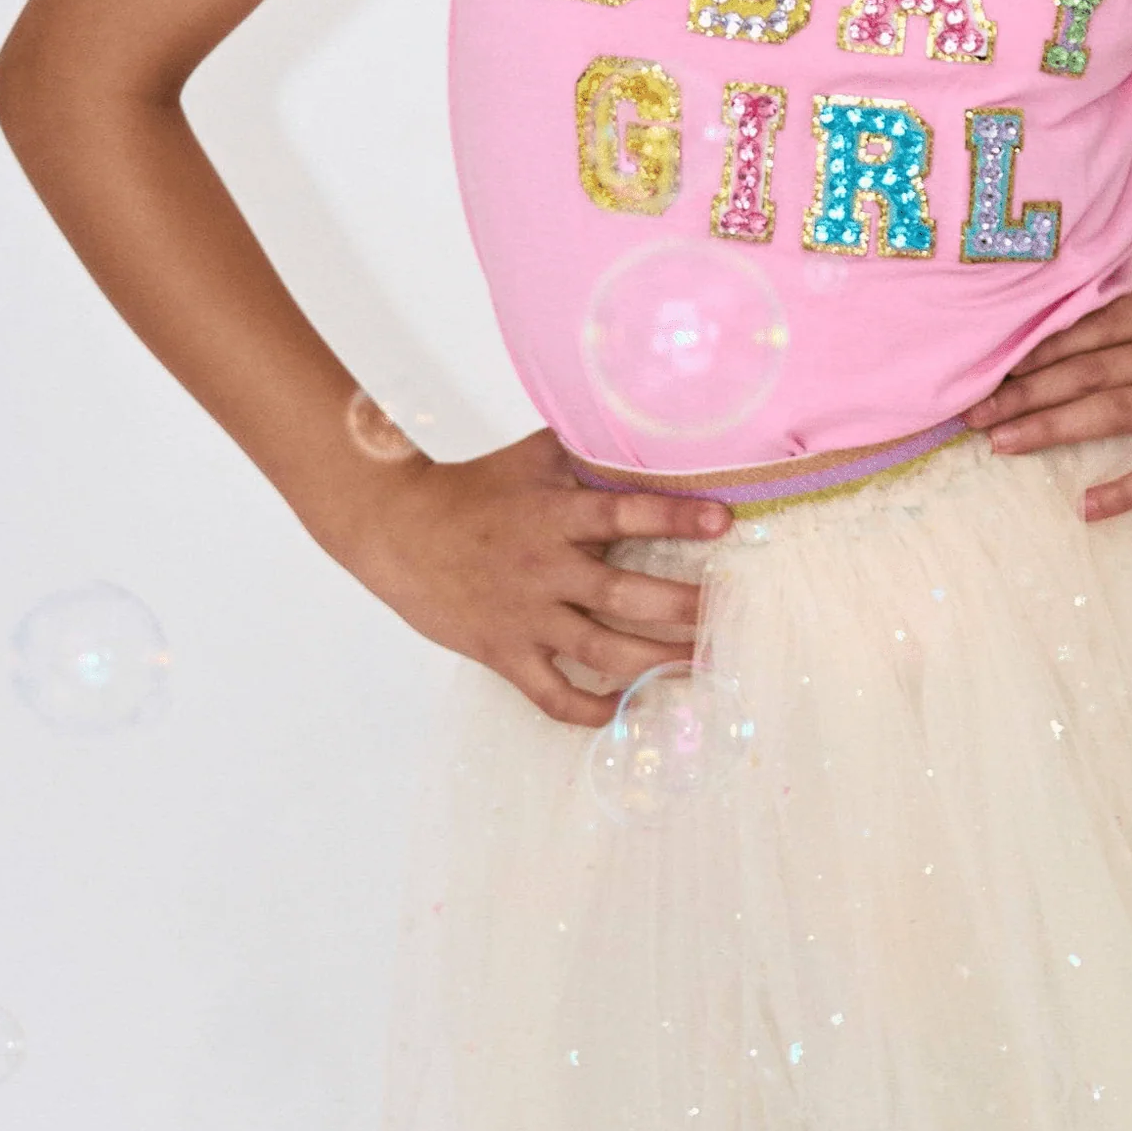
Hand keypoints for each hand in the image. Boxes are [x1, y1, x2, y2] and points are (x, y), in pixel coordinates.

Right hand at [326, 425, 730, 727]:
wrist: (399, 530)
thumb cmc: (476, 489)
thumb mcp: (534, 457)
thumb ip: (588, 448)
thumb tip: (648, 421)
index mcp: (556, 515)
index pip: (624, 513)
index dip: (677, 515)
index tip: (725, 520)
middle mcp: (546, 569)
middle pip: (625, 594)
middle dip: (685, 607)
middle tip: (732, 614)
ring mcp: (526, 617)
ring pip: (603, 649)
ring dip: (658, 662)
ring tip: (705, 664)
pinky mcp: (504, 653)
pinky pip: (552, 694)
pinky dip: (590, 709)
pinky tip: (627, 708)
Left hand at [962, 289, 1131, 522]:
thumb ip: (1116, 342)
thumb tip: (1026, 364)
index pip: (1082, 330)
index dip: (1027, 354)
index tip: (981, 375)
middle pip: (1086, 369)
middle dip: (1023, 393)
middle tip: (974, 416)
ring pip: (1110, 410)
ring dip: (1049, 429)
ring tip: (1003, 445)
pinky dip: (1121, 490)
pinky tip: (1085, 507)